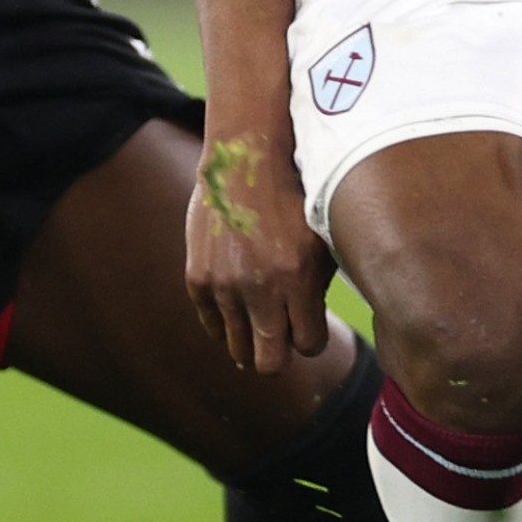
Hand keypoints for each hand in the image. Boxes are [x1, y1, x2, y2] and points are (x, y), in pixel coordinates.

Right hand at [182, 114, 329, 374]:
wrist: (245, 159)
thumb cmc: (294, 197)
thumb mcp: (323, 238)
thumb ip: (321, 287)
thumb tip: (318, 328)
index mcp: (299, 278)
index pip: (309, 346)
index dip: (310, 339)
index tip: (307, 325)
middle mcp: (260, 287)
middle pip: (270, 363)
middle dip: (279, 354)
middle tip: (281, 337)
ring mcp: (225, 285)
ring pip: (237, 349)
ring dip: (251, 340)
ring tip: (258, 320)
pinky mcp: (199, 278)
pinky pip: (212, 325)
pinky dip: (225, 322)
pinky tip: (238, 304)